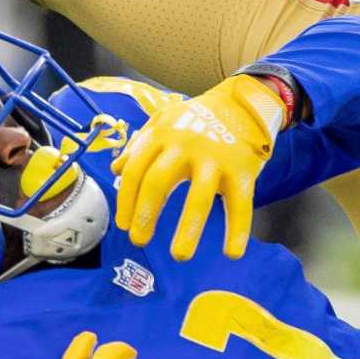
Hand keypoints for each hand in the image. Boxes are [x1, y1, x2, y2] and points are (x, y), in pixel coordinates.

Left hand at [111, 74, 284, 258]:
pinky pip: (240, 204)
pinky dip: (238, 230)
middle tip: (139, 241)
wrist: (243, 102)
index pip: (136, 171)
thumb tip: (116, 170)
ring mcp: (215, 158)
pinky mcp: (242, 170)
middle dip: (146, 214)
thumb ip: (139, 144)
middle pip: (159, 182)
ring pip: (200, 197)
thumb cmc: (197, 118)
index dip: (126, 200)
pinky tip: (232, 253)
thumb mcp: (164, 122)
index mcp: (162, 135)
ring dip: (189, 229)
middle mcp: (186, 146)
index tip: (124, 225)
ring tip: (180, 256)